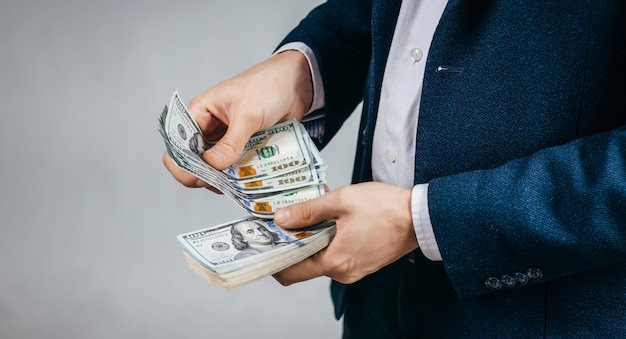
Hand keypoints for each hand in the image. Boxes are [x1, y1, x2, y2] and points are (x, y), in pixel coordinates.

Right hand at [162, 50, 312, 188]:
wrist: (296, 85)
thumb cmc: (267, 86)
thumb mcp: (248, 114)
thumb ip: (231, 142)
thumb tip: (213, 164)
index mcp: (200, 113)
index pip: (177, 143)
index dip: (182, 163)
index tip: (200, 177)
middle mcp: (208, 129)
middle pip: (194, 162)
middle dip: (206, 175)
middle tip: (224, 182)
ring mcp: (225, 141)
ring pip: (215, 170)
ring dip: (225, 179)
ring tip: (240, 181)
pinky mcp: (242, 149)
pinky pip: (235, 169)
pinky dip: (240, 177)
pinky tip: (250, 180)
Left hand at [272, 182, 418, 284]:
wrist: (421, 216)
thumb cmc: (386, 208)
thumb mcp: (341, 201)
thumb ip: (308, 211)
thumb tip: (281, 219)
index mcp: (335, 260)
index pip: (292, 273)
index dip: (274, 259)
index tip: (265, 244)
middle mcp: (343, 272)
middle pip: (305, 265)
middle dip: (294, 244)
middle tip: (287, 221)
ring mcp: (355, 270)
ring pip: (322, 259)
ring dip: (313, 240)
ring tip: (313, 214)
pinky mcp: (364, 263)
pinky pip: (338, 256)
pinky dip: (329, 241)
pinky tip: (332, 220)